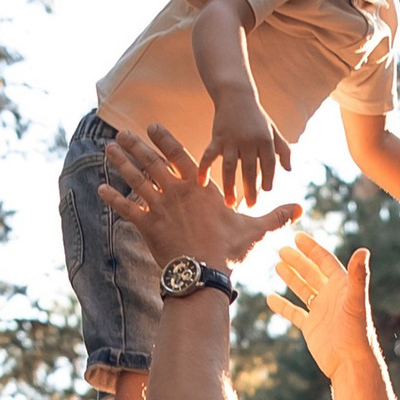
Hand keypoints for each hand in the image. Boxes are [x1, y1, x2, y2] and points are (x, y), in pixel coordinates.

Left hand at [100, 122, 298, 276]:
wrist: (202, 273)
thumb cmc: (227, 251)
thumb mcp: (254, 231)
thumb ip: (275, 216)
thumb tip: (300, 209)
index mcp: (199, 189)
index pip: (180, 156)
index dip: (164, 139)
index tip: (151, 125)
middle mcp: (176, 193)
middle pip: (153, 162)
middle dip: (136, 146)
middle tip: (122, 133)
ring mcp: (159, 208)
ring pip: (136, 180)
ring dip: (121, 164)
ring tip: (108, 150)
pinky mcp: (146, 226)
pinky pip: (125, 208)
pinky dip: (112, 198)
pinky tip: (98, 188)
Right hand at [197, 102, 294, 209]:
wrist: (235, 95)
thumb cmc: (256, 116)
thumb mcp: (272, 130)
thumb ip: (283, 150)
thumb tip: (289, 171)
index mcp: (265, 139)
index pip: (269, 163)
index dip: (269, 178)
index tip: (267, 192)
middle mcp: (249, 140)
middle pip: (250, 169)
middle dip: (250, 189)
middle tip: (250, 206)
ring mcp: (231, 139)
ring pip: (230, 167)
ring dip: (230, 186)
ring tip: (229, 204)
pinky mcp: (216, 138)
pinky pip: (209, 156)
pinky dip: (204, 169)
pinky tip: (202, 183)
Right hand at [260, 226, 376, 381]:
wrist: (350, 363)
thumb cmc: (356, 332)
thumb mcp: (356, 300)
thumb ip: (358, 275)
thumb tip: (363, 250)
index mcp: (342, 286)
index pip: (325, 261)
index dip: (312, 249)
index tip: (297, 237)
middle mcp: (332, 296)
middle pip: (312, 273)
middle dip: (298, 260)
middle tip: (281, 249)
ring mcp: (321, 311)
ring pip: (303, 290)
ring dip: (291, 277)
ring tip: (277, 265)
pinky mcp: (312, 327)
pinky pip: (294, 312)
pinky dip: (283, 305)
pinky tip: (270, 298)